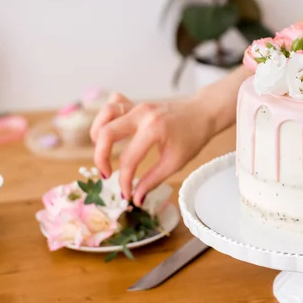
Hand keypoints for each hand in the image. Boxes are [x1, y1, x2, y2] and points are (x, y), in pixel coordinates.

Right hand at [90, 92, 213, 205]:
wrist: (204, 112)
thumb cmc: (194, 136)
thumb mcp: (176, 161)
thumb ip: (153, 179)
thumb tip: (136, 198)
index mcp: (154, 130)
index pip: (128, 160)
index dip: (124, 181)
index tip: (127, 193)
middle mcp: (142, 114)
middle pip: (106, 133)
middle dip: (100, 157)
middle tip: (106, 174)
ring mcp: (138, 106)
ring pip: (105, 114)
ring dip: (97, 134)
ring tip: (102, 151)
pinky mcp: (137, 103)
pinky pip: (114, 105)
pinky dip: (106, 117)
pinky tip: (109, 129)